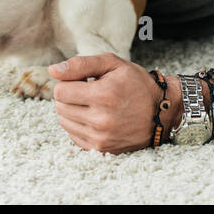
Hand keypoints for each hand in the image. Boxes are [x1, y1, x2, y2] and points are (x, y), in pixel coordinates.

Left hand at [49, 54, 178, 152]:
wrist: (161, 112)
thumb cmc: (136, 84)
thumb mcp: (113, 64)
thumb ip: (81, 64)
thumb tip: (52, 71)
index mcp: (103, 95)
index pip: (60, 91)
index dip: (68, 82)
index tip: (83, 81)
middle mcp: (101, 119)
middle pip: (60, 107)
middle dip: (69, 96)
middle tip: (88, 92)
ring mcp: (101, 137)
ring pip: (64, 122)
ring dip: (72, 111)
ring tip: (92, 104)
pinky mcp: (101, 149)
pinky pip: (73, 136)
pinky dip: (78, 125)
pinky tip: (94, 118)